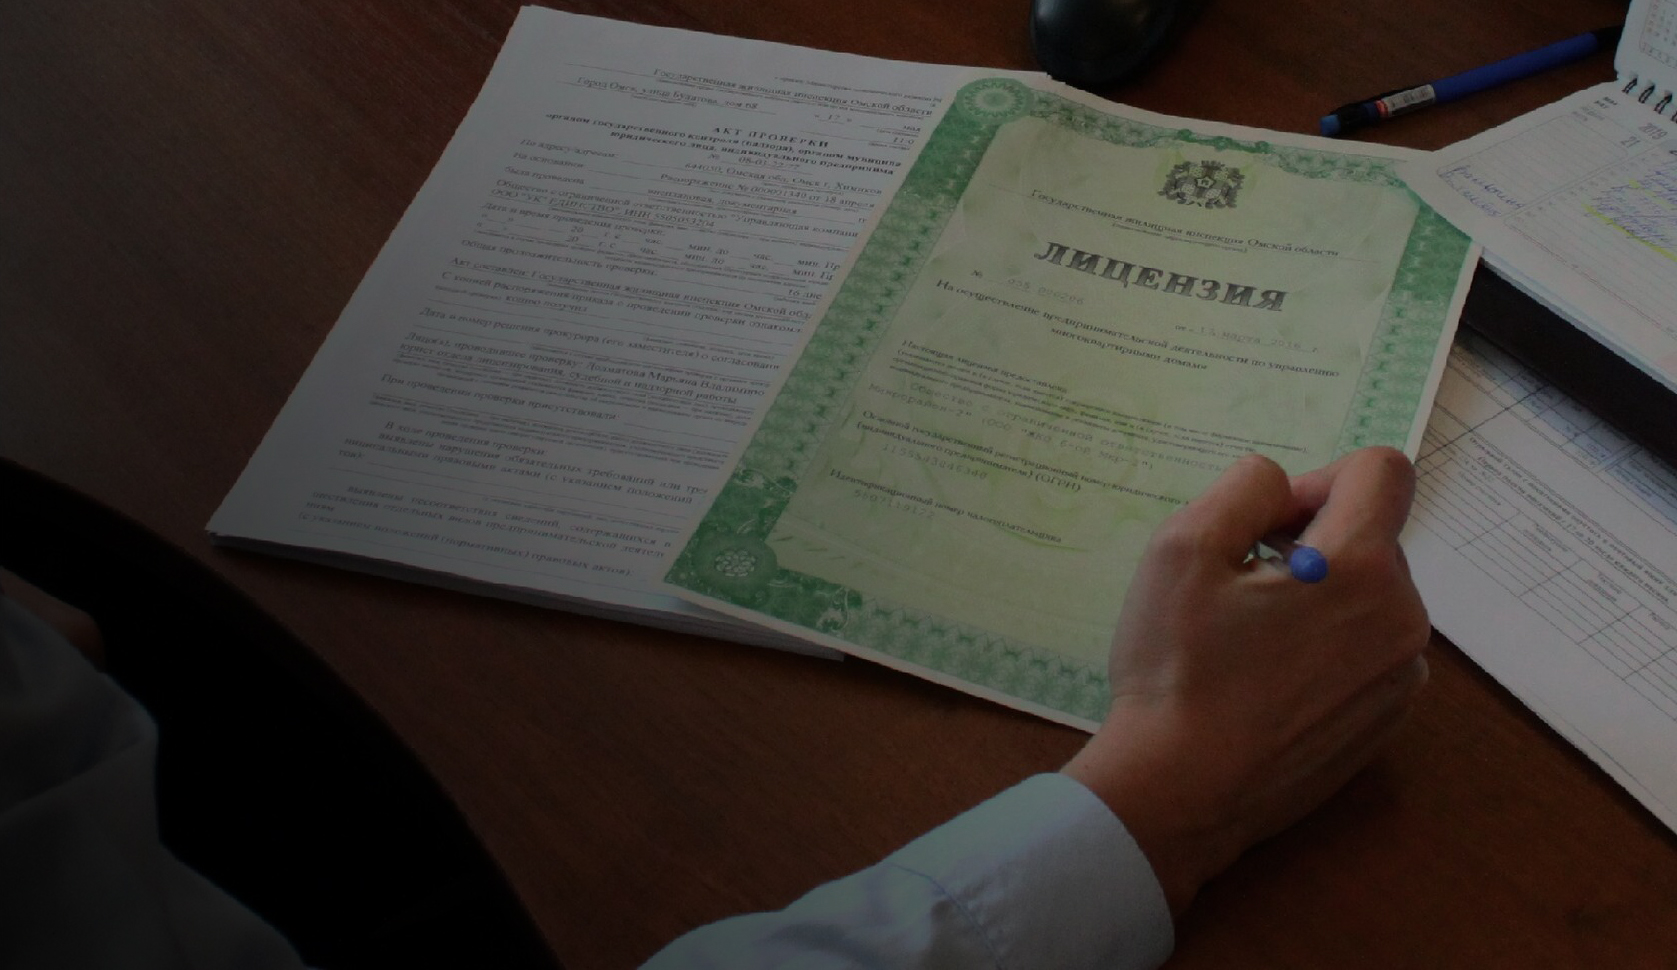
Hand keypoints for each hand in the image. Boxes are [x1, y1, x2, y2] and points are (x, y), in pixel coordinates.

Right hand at [1062, 447, 1429, 914]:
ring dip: (1318, 596)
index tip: (1266, 525)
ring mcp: (1401, 678)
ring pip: (1369, 595)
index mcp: (1362, 569)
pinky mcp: (1385, 722)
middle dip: (1311, 541)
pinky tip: (1264, 682)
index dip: (1317, 477)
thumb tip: (1280, 486)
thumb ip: (1243, 488)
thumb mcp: (1182, 549)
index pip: (1382, 472)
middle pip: (1372, 536)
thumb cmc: (1177, 669)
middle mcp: (1404, 619)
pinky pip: (1367, 652)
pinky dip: (1325, 647)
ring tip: (1248, 639)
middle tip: (1238, 584)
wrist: (1181, 792)